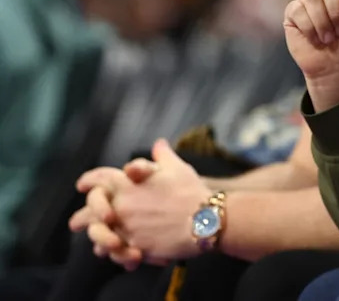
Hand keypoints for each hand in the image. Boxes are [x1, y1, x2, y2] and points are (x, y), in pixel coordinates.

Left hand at [78, 138, 209, 262]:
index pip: (99, 178)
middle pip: (89, 211)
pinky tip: (114, 252)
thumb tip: (159, 144)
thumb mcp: (177, 168)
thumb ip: (163, 156)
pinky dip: (112, 252)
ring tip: (95, 242)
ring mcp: (125, 227)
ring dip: (95, 237)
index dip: (89, 180)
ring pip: (98, 235)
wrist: (204, 220)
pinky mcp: (134, 247)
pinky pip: (114, 252)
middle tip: (76, 223)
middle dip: (82, 217)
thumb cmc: (191, 192)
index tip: (82, 185)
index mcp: (127, 182)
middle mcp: (121, 205)